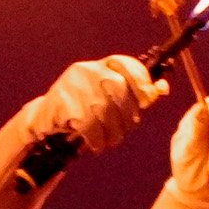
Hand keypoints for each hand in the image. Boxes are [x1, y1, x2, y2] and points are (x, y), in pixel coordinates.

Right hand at [41, 54, 165, 162]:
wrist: (45, 118)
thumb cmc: (82, 108)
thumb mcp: (107, 96)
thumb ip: (134, 94)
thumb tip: (163, 88)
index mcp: (100, 66)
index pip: (126, 64)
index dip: (141, 81)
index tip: (146, 100)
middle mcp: (87, 70)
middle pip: (119, 90)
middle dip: (128, 115)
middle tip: (125, 129)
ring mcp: (73, 85)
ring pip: (105, 110)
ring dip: (113, 132)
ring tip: (111, 140)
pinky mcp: (63, 104)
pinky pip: (90, 125)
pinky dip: (97, 140)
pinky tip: (97, 145)